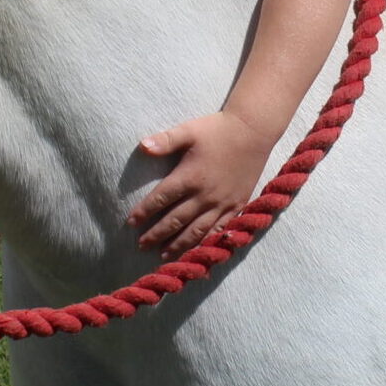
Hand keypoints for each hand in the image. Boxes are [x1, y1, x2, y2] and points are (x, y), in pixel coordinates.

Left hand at [127, 111, 275, 258]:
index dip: (144, 212)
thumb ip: (165, 140)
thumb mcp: (189, 131)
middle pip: (175, 220)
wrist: (253, 132)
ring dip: (178, 245)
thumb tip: (142, 146)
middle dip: (156, 234)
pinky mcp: (237, 206)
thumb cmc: (218, 130)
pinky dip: (206, 242)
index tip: (131, 222)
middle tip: (142, 245)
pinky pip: (219, 230)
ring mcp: (222, 203)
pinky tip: (196, 250)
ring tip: (164, 256)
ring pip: (196, 231)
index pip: (161, 199)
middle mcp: (204, 195)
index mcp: (190, 177)